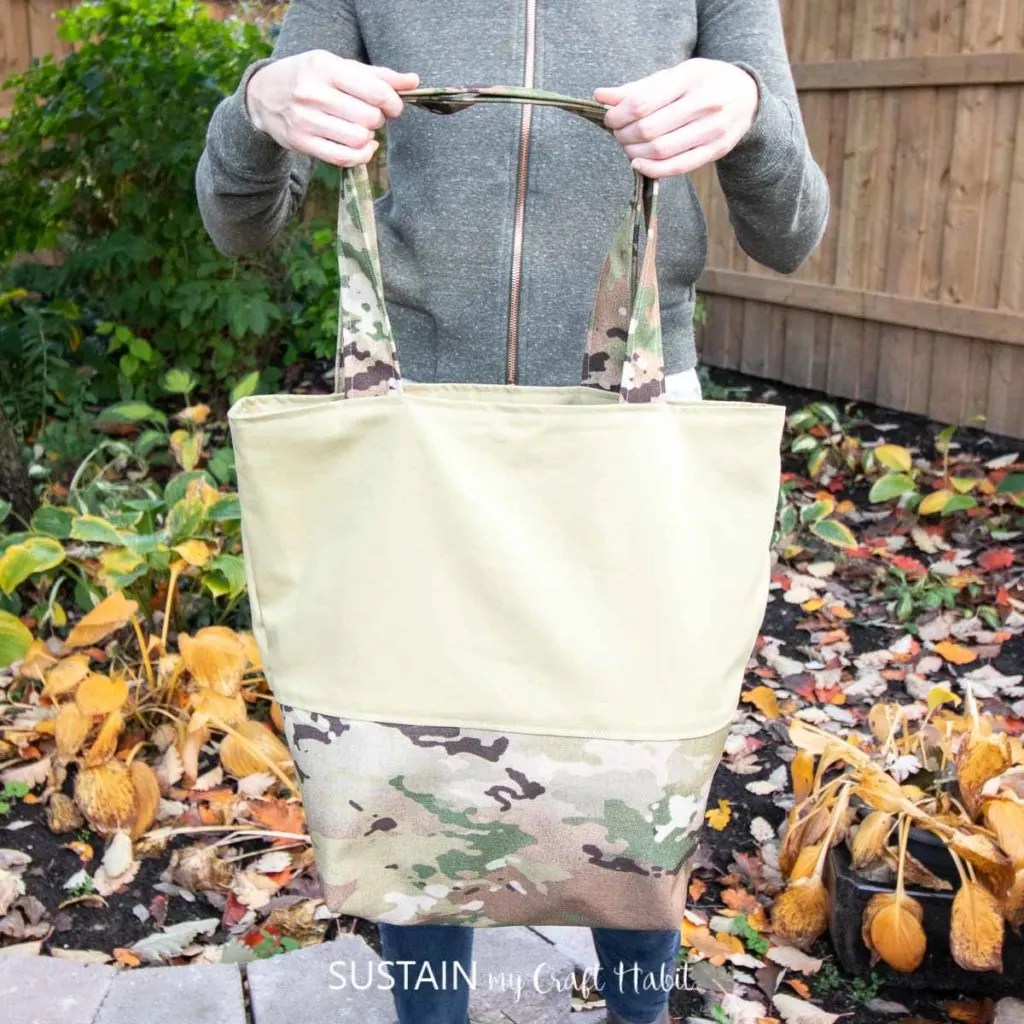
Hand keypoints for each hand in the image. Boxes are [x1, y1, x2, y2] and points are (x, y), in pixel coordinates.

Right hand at [246, 50, 419, 166]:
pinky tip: (362, 148)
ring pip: (358, 139)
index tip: (393, 106)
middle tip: (369, 115)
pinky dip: (361, 156)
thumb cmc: (311, 77)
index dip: (393, 103)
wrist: (264, 95)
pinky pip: (344, 158)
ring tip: (361, 129)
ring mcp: (304, 119)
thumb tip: (414, 82)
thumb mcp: (339, 67)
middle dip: (377, 119)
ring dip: (368, 138)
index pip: (374, 92)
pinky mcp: (301, 142)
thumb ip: (377, 75)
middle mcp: (312, 92)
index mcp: (325, 66)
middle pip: (369, 118)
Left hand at [594, 59, 758, 177]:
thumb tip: (600, 96)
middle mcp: (704, 103)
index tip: (610, 119)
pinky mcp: (715, 150)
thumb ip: (638, 88)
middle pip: (648, 129)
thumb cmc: (701, 83)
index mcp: (689, 78)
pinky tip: (638, 164)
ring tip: (628, 147)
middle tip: (618, 134)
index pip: (642, 103)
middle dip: (624, 135)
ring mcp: (712, 129)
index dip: (618, 115)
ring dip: (634, 153)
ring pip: (660, 150)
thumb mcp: (673, 76)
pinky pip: (677, 167)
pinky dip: (652, 169)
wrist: (747, 96)